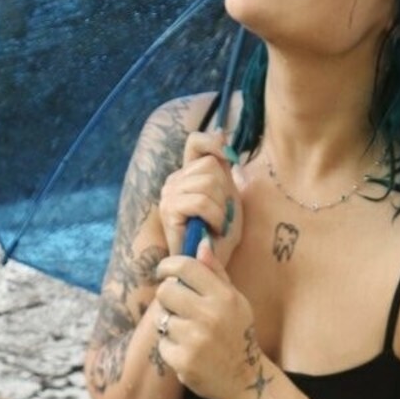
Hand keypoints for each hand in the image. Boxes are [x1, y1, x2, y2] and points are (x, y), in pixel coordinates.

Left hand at [154, 240, 269, 398]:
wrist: (245, 379)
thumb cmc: (237, 335)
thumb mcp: (235, 302)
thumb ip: (216, 273)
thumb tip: (200, 244)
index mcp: (223, 297)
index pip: (185, 267)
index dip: (168, 265)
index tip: (163, 271)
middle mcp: (209, 315)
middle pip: (166, 291)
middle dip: (168, 298)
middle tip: (178, 308)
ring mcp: (195, 339)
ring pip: (163, 319)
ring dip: (171, 326)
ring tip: (190, 336)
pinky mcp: (183, 360)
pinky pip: (162, 344)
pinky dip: (171, 348)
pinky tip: (189, 353)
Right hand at [158, 130, 243, 263]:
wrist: (209, 266)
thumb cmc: (220, 237)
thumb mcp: (229, 197)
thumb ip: (225, 169)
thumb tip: (222, 132)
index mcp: (188, 175)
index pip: (196, 141)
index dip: (214, 144)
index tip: (229, 161)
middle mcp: (174, 180)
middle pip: (210, 166)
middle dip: (226, 193)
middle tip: (223, 216)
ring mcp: (169, 194)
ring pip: (208, 183)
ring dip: (222, 208)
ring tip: (218, 225)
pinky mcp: (169, 210)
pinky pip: (202, 201)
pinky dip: (216, 216)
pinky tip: (215, 229)